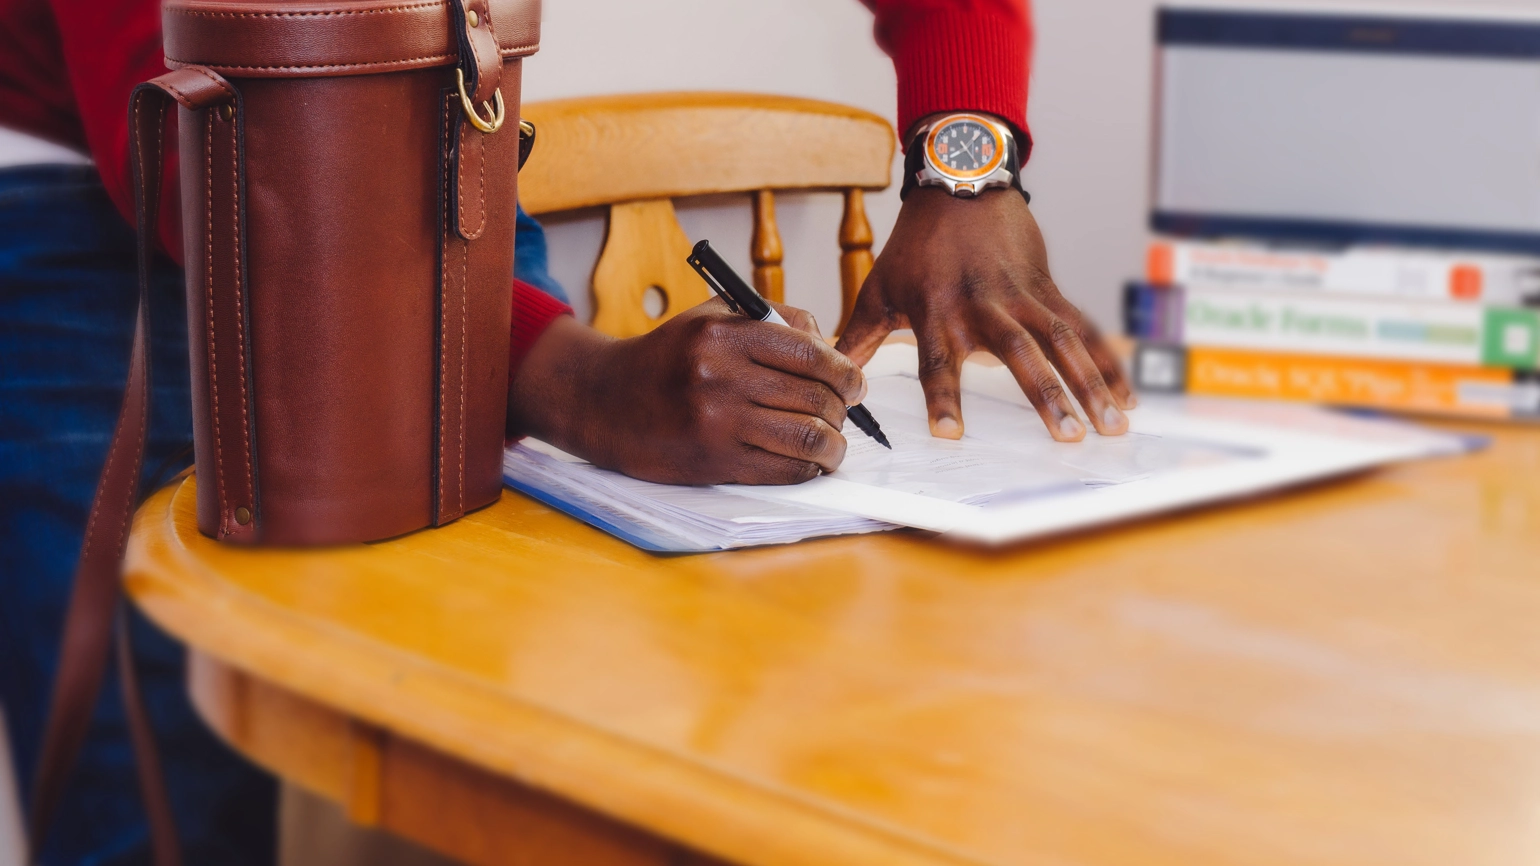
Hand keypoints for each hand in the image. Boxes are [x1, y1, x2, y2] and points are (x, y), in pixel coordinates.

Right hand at [508, 300, 865, 484]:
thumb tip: (831, 348)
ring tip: (833, 444)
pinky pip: (784, 470)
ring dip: (834, 446)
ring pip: (808, 438)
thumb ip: (773, 318)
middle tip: (844, 413)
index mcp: (723, 334)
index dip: (846, 372)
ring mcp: (717, 422)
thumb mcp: (711, 317)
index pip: (811, 354)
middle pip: (815, 397)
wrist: (603, 401)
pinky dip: (808, 469)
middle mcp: (720, 376)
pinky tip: (808, 462)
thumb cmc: (666, 358)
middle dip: (843, 409)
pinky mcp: (714, 461)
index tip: (855, 382)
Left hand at [837, 186, 1136, 441]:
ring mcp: (1023, 296)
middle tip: (1069, 435)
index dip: (943, 397)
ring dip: (1091, 383)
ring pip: (1064, 342)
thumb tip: (829, 373)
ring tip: (1112, 425)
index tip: (950, 433)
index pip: (938, 362)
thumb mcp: (879, 288)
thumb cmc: (916, 244)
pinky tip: (1127, 397)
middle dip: (1046, 396)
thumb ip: (857, 337)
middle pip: (1019, 355)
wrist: (960, 184)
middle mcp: (984, 305)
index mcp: (938, 311)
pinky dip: (1108, 362)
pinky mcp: (1049, 289)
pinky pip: (1084, 328)